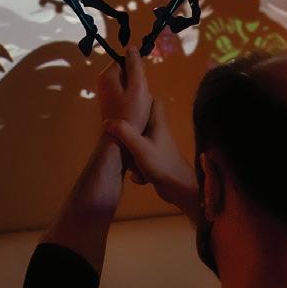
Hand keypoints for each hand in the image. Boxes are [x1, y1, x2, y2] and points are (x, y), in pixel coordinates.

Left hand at [95, 54, 152, 134]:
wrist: (120, 140)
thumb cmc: (131, 114)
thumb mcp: (138, 88)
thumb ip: (135, 66)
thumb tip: (131, 47)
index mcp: (107, 75)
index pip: (126, 60)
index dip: (137, 70)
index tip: (141, 83)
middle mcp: (103, 80)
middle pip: (127, 71)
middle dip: (138, 81)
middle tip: (141, 96)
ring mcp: (106, 92)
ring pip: (129, 82)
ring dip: (137, 91)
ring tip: (138, 104)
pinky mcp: (111, 101)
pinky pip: (126, 92)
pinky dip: (133, 98)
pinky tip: (136, 109)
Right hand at [106, 99, 199, 220]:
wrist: (179, 189)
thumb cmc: (161, 164)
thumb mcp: (139, 147)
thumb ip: (124, 132)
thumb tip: (107, 121)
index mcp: (158, 124)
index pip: (154, 101)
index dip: (142, 99)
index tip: (126, 102)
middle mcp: (159, 133)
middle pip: (143, 123)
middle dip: (129, 129)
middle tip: (117, 133)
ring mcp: (158, 148)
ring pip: (139, 143)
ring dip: (131, 152)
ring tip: (127, 159)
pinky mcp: (156, 162)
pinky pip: (141, 160)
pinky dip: (138, 168)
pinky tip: (138, 176)